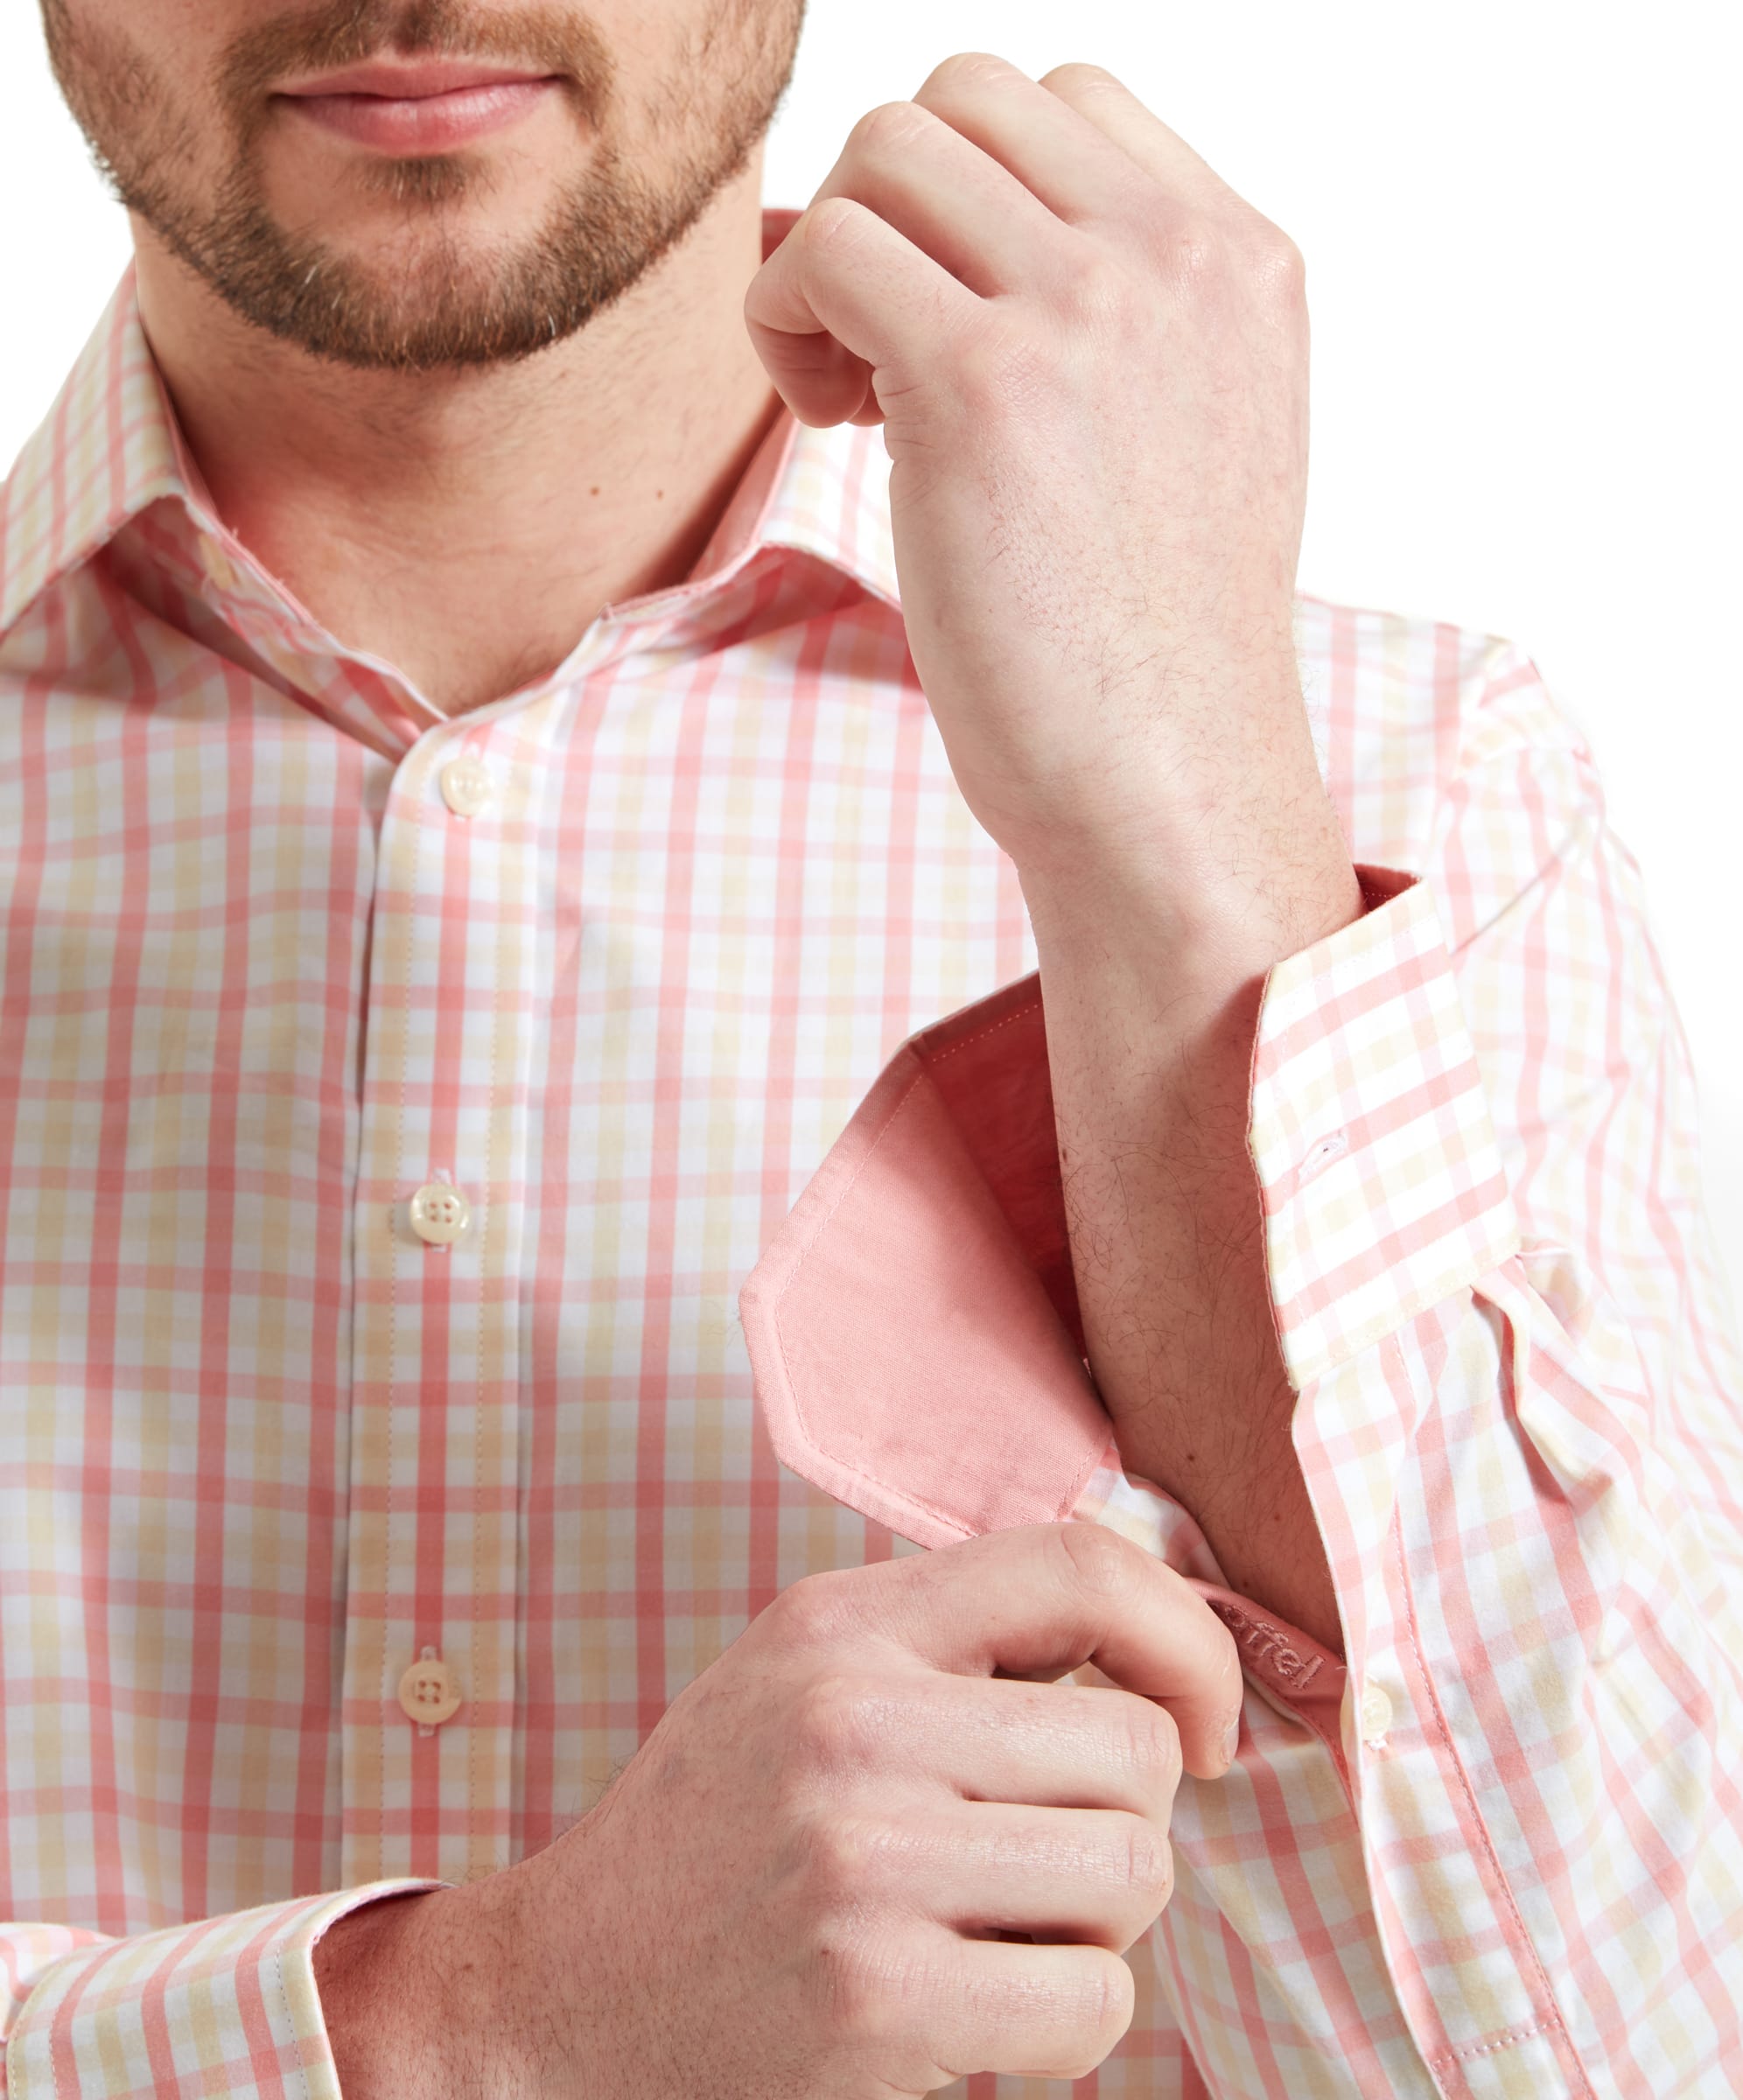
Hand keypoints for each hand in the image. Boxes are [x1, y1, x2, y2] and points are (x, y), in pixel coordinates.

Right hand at [317, 1525, 1241, 2099]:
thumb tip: (1159, 1644)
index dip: (1187, 1640)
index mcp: (843, 1624)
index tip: (1208, 1724)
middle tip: (1037, 1862)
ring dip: (1097, 1924)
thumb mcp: (804, 1681)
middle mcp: (854, 1721)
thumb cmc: (714, 1832)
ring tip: (999, 1931)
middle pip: (1136, 1752)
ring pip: (1133, 1876)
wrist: (562, 1993)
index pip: (1080, 1569)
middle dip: (1122, 1822)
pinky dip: (1068, 2021)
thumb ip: (953, 1643)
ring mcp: (864, 1861)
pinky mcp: (877, 2000)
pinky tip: (977, 2008)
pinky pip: (1093, 2004)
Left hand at [745, 52, 1348, 942]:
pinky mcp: (984, 385)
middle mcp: (1179, 257)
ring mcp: (1089, 308)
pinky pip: (825, 250)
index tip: (948, 322)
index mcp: (1241, 260)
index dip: (965, 196)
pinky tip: (829, 424)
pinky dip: (786, 321)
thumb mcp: (1188, 439)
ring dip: (825, 260)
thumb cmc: (1148, 649)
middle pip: (959, 100)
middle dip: (885, 210)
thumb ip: (1114, 317)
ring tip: (846, 395)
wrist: (1167, 784)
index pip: (1063, 103)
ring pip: (882, 155)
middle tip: (876, 354)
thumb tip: (922, 228)